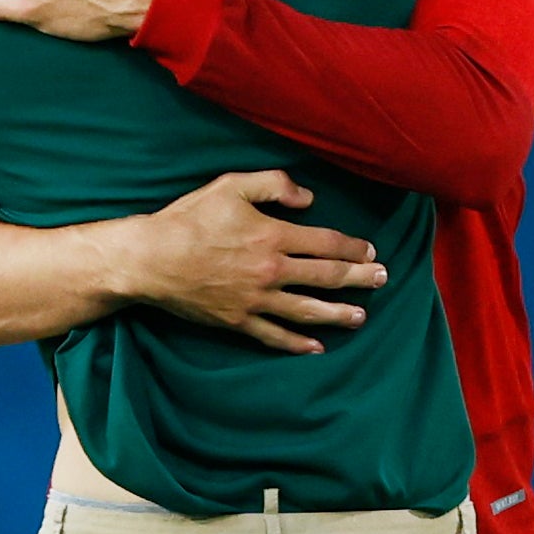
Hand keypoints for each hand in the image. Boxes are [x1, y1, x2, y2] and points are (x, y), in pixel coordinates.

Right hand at [125, 171, 387, 354]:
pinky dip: (297, 344)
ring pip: (307, 311)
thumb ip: (274, 185)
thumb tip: (309, 199)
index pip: (325, 243)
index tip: (370, 251)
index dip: (352, 247)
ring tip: (360, 317)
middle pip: (326, 277)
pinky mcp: (238, 321)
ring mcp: (256, 300)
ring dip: (338, 314)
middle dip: (358, 279)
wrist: (151, 258)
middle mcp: (271, 271)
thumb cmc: (189, 218)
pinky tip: (316, 348)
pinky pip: (274, 336)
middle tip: (382, 280)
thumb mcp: (231, 185)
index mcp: (272, 236)